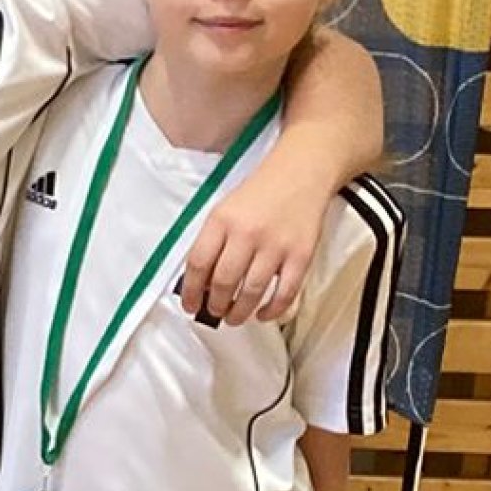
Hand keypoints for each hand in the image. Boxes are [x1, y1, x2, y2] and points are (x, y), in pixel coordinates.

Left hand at [182, 171, 321, 325]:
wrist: (301, 173)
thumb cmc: (261, 193)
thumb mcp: (224, 210)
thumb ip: (211, 242)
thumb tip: (199, 281)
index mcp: (221, 221)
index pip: (197, 264)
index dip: (190, 291)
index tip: (190, 304)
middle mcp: (247, 234)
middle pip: (223, 282)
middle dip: (215, 305)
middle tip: (214, 312)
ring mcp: (275, 246)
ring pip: (251, 292)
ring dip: (239, 312)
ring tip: (234, 317)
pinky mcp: (300, 255)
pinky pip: (285, 293)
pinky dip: (272, 310)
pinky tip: (263, 314)